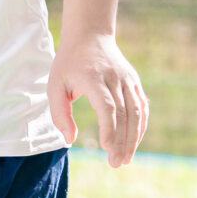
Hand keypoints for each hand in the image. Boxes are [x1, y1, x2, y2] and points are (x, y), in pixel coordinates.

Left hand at [50, 33, 147, 165]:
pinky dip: (140, 126)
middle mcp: (115, 78)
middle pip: (124, 113)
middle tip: (117, 163)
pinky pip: (141, 106)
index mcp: (94, 78)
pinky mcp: (134, 81)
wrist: (90, 34)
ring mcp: (127, 79)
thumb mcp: (55, 85)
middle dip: (122, 141)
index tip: (107, 148)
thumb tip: (69, 140)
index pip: (107, 106)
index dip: (110, 128)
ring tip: (126, 159)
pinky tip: (134, 142)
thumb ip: (60, 113)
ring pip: (137, 112)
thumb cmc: (68, 63)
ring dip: (134, 138)